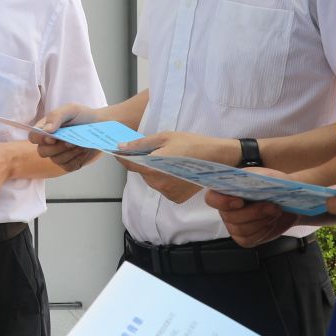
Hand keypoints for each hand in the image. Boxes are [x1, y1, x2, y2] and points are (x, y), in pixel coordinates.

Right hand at [31, 104, 103, 171]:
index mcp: (46, 129)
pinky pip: (68, 166)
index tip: (53, 138)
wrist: (100, 125)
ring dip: (69, 153)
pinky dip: (77, 159)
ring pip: (56, 160)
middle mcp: (49, 143)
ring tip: (80, 144)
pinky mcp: (68, 163)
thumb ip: (56, 116)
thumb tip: (46, 130)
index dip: (40, 139)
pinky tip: (83, 151)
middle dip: (58, 147)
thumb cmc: (83, 116)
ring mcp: (58, 155)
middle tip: (71, 142)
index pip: (33, 137)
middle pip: (42, 152)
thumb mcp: (70, 110)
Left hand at [117, 131, 238, 203]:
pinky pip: (163, 188)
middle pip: (142, 173)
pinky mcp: (176, 198)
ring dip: (156, 171)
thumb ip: (140, 144)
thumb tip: (122, 148)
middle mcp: (158, 184)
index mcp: (153, 168)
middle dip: (145, 162)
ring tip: (172, 160)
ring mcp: (167, 193)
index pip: (129, 164)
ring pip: (152, 181)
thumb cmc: (192, 144)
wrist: (217, 157)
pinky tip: (177, 171)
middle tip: (158, 151)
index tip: (117, 151)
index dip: (122, 157)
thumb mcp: (164, 137)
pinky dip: (166, 180)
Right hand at [207, 170, 297, 247]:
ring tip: (275, 210)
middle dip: (253, 212)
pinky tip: (271, 221)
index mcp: (226, 190)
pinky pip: (249, 239)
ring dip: (261, 221)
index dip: (222, 202)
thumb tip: (249, 184)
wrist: (289, 200)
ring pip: (241, 229)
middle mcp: (226, 209)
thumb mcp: (268, 176)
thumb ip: (256, 178)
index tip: (240, 201)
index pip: (212, 198)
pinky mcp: (244, 238)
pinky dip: (263, 230)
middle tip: (272, 206)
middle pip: (229, 217)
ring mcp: (234, 225)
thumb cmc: (275, 185)